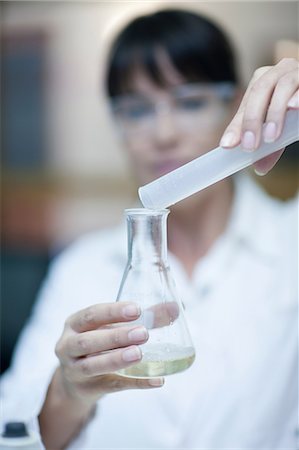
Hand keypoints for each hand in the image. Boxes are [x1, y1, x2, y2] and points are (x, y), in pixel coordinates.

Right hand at [55, 302, 163, 408]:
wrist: (76, 380)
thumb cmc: (99, 343)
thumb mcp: (112, 327)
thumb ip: (144, 317)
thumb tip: (176, 308)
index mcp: (74, 323)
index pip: (91, 314)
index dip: (113, 312)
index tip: (136, 310)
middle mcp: (68, 346)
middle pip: (88, 341)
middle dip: (116, 336)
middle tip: (143, 333)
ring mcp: (74, 370)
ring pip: (92, 366)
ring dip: (116, 359)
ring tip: (139, 354)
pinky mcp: (87, 390)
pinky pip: (112, 387)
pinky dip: (136, 383)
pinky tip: (155, 379)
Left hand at [220, 58, 298, 174]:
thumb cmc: (296, 112)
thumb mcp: (280, 127)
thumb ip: (270, 144)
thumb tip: (259, 167)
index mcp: (263, 81)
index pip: (246, 104)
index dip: (237, 125)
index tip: (228, 145)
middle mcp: (279, 71)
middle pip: (260, 91)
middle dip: (252, 120)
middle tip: (250, 146)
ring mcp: (296, 72)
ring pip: (283, 86)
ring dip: (275, 113)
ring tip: (271, 136)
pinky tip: (295, 107)